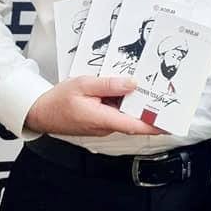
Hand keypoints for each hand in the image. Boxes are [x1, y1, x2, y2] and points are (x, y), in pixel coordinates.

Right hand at [25, 76, 166, 135]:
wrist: (40, 112)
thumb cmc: (59, 99)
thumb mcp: (84, 84)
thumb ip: (109, 84)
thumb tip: (132, 84)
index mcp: (102, 119)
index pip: (134, 126)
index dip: (153, 125)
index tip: (169, 123)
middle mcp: (105, 126)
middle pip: (133, 121)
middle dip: (150, 112)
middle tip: (167, 98)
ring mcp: (102, 126)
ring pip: (124, 117)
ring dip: (137, 106)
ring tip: (151, 89)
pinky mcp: (99, 122)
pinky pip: (116, 114)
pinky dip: (124, 105)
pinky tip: (128, 91)